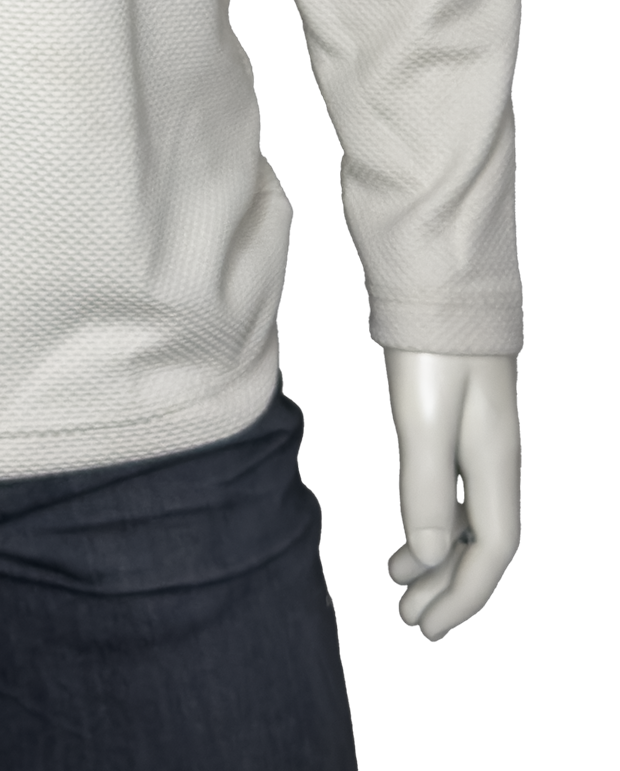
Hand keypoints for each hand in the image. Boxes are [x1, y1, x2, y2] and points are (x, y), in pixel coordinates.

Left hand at [382, 349, 519, 639]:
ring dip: (441, 554)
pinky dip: (437, 516)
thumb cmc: (432, 341)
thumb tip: (430, 558)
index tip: (427, 628)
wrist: (442, 269)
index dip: (465, 595)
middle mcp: (497, 452)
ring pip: (472, 514)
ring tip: (401, 581)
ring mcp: (483, 432)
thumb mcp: (423, 416)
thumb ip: (426, 486)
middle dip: (452, 586)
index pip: (494, 549)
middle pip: (486, 540)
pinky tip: (413, 524)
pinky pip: (459, 486)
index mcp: (495, 460)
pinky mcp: (465, 412)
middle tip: (410, 618)